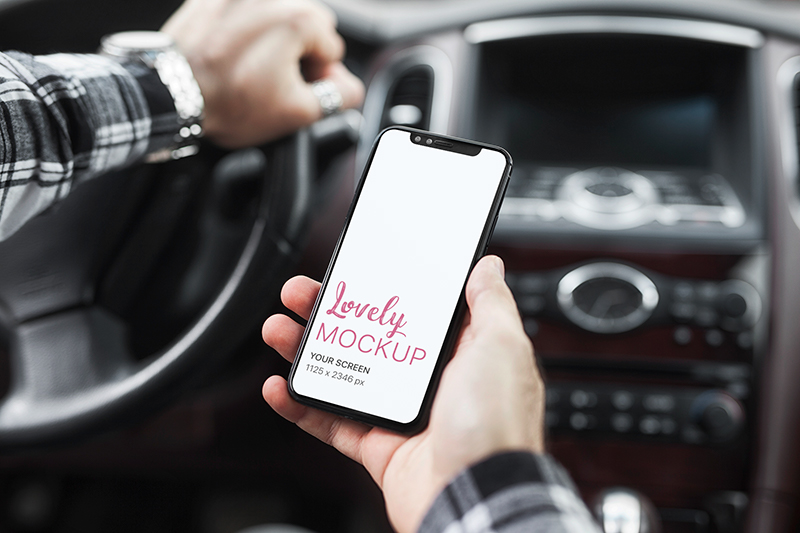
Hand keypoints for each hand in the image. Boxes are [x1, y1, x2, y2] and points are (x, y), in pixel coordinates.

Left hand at [161, 0, 363, 147]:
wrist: (170, 95)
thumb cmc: (228, 102)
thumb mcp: (297, 113)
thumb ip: (338, 96)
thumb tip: (347, 86)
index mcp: (299, 20)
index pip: (332, 48)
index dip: (319, 75)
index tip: (296, 90)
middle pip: (306, 24)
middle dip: (298, 51)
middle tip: (275, 80)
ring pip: (276, 14)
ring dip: (272, 39)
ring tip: (250, 68)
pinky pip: (243, 10)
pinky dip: (244, 31)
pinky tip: (232, 55)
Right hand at [261, 256, 544, 532]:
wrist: (477, 496)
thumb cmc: (496, 424)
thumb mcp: (502, 346)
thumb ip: (491, 302)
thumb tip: (488, 266)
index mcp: (460, 352)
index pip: (412, 310)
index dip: (381, 289)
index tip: (353, 270)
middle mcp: (431, 382)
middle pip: (369, 337)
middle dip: (331, 312)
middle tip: (301, 294)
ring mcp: (402, 415)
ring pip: (344, 375)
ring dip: (307, 352)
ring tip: (279, 329)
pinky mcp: (380, 448)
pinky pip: (332, 423)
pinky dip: (301, 407)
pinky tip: (279, 386)